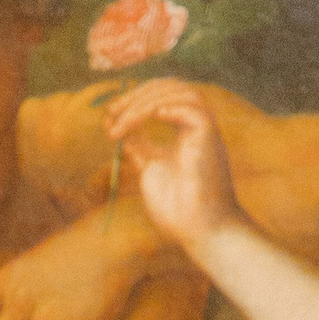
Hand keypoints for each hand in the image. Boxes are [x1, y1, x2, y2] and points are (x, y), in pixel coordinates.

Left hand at [108, 81, 242, 253]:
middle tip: (112, 111)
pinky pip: (191, 108)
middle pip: (169, 88)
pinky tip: (151, 117)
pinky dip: (169, 107)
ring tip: (122, 123)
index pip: (161, 98)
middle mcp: (195, 125)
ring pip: (179, 93)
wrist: (198, 231)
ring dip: (145, 103)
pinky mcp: (209, 135)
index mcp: (184, 131)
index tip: (109, 114)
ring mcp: (204, 129)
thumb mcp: (150, 168)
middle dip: (137, 96)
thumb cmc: (178, 208)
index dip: (135, 100)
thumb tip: (117, 128)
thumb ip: (139, 147)